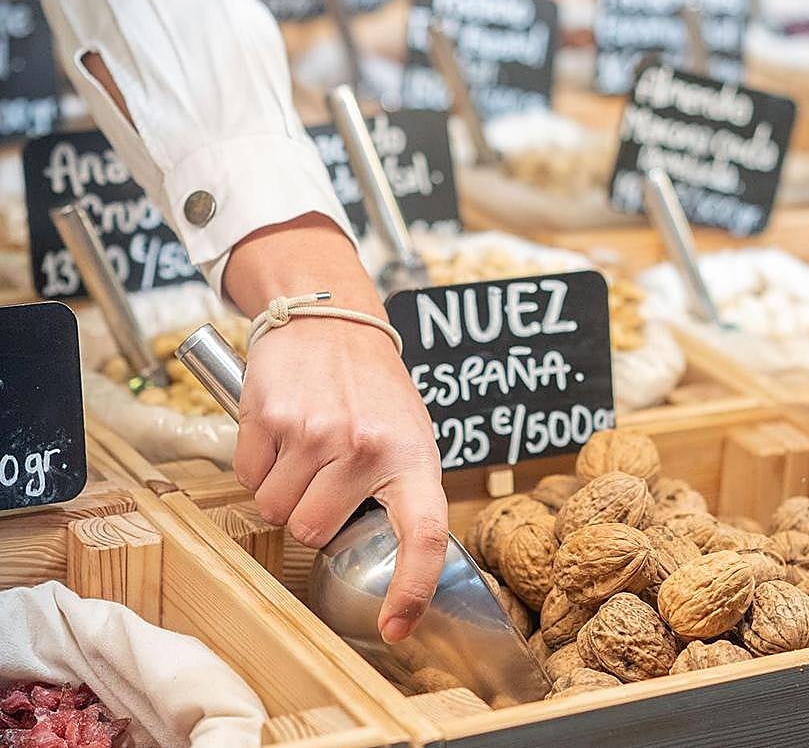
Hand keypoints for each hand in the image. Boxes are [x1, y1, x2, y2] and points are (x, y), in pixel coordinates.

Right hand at [224, 215, 447, 642]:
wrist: (331, 318)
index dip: (412, 589)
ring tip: (305, 446)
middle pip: (311, 531)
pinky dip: (255, 463)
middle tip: (325, 473)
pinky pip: (246, 475)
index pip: (425, 534)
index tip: (396, 627)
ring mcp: (316, 432)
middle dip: (310, 513)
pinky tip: (280, 430)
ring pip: (273, 509)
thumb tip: (394, 562)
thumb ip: (401, 491)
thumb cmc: (373, 389)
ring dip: (280, 489)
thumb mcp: (408, 434)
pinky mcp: (271, 415)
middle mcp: (367, 448)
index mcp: (414, 458)